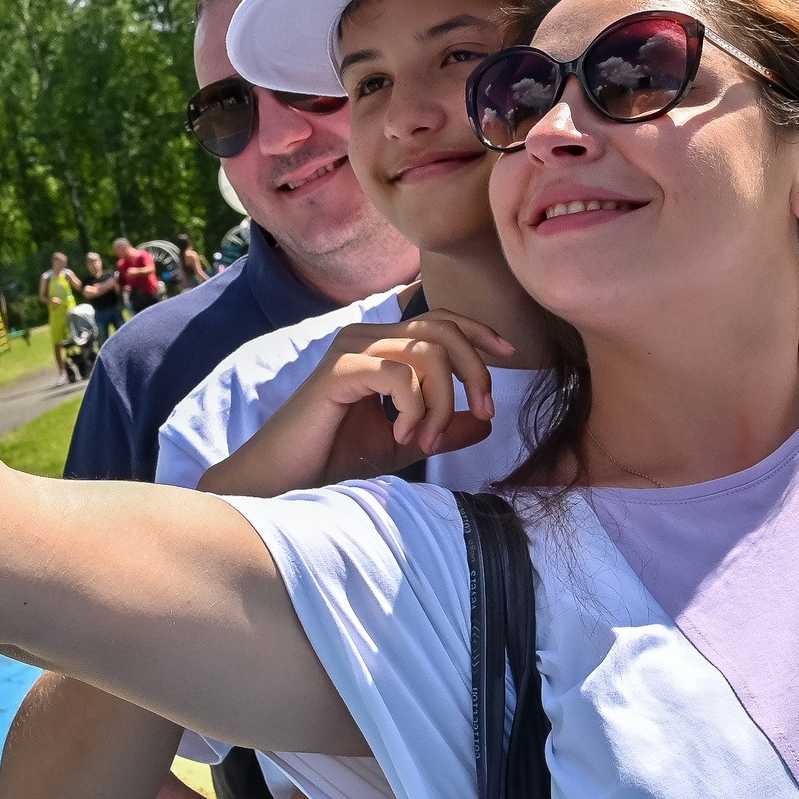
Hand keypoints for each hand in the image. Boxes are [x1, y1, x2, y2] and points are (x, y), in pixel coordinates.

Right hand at [201, 311, 516, 494]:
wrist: (287, 478)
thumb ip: (444, 429)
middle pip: (443, 330)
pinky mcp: (339, 370)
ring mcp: (351, 349)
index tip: (512, 355)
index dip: (480, 332)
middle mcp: (368, 336)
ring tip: (430, 440)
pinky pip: (399, 374)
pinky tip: (404, 436)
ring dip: (443, 401)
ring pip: (427, 352)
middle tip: (484, 413)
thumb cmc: (336, 457)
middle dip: (475, 371)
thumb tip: (485, 422)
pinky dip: (415, 409)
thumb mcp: (405, 443)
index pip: (442, 320)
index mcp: (383, 346)